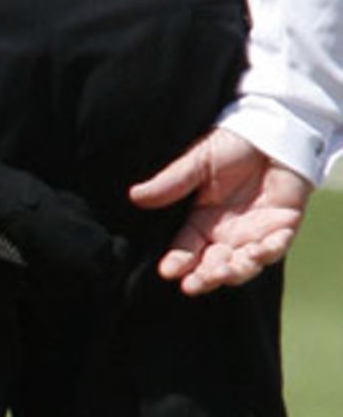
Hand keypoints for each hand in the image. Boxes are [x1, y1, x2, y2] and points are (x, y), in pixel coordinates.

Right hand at [128, 124, 309, 293]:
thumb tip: (135, 195)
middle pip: (212, 265)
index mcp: (202, 221)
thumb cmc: (232, 144)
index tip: (167, 271)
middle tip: (194, 284)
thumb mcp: (198, 161)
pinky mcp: (282, 228)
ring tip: (222, 272)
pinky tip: (257, 251)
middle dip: (203, 278)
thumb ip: (171, 182)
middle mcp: (225, 234)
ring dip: (232, 272)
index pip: (185, 249)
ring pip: (242, 265)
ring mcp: (253, 235)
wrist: (271, 131)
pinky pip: (275, 248)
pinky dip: (267, 252)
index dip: (177, 262)